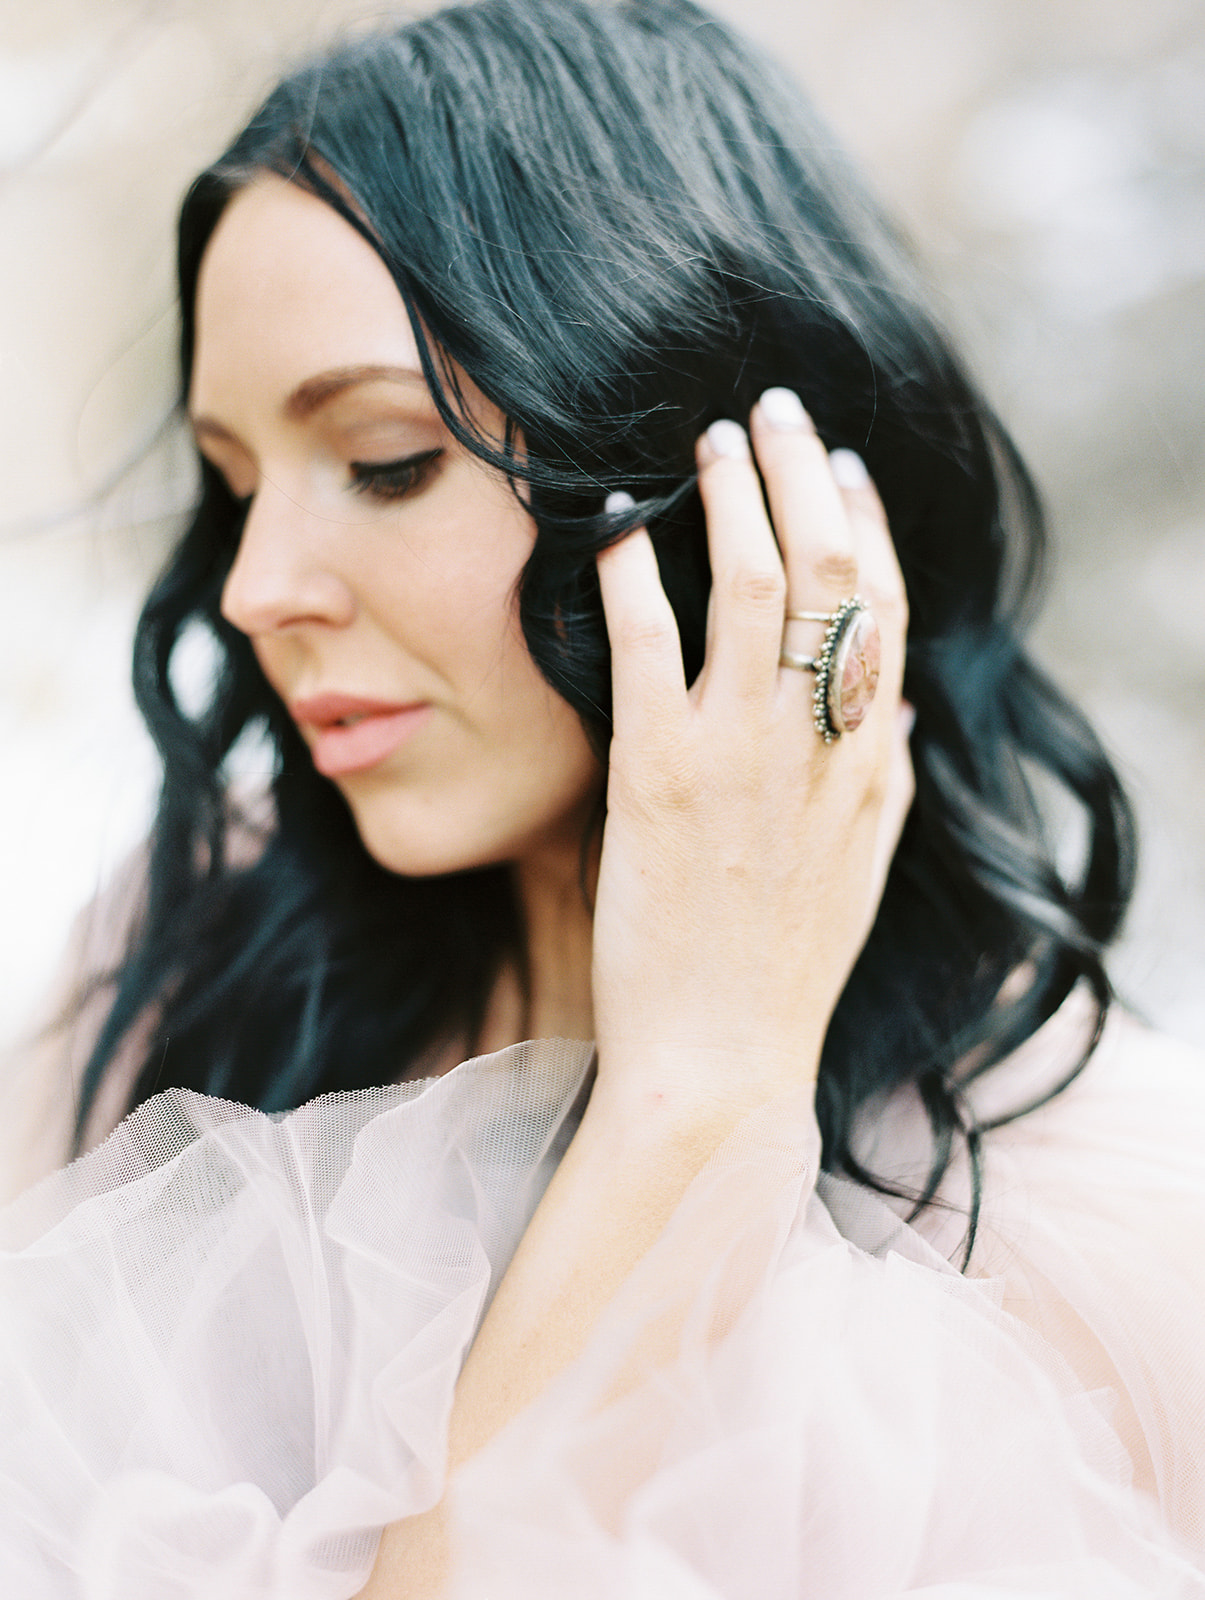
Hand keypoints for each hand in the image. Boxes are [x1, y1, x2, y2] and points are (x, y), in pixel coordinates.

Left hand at [590, 390, 909, 1120]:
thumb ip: (884, 773)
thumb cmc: (786, 968)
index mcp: (870, 757)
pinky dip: (629, 575)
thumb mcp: (863, 865)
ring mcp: (738, 755)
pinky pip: (646, 648)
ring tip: (706, 441)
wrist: (721, 1059)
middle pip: (829, 568)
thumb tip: (897, 700)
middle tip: (770, 411)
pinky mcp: (656, 779)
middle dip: (800, 473)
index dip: (865, 520)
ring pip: (751, 584)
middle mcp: (816, 740)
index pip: (886, 606)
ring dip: (729, 496)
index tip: (840, 465)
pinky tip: (610, 527)